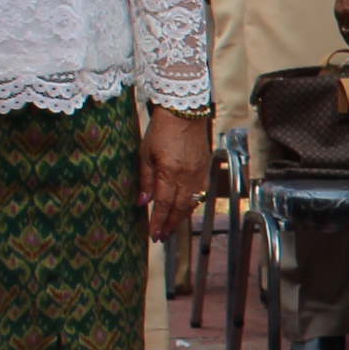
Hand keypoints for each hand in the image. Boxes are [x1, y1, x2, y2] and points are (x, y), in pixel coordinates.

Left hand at [138, 108, 208, 243]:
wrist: (184, 112)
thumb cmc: (161, 130)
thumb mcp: (145, 154)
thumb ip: (145, 179)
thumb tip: (143, 201)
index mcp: (170, 172)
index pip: (164, 204)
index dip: (159, 221)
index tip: (154, 234)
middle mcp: (187, 176)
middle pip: (180, 208)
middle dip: (171, 224)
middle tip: (162, 236)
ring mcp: (199, 173)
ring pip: (192, 202)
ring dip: (181, 216)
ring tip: (172, 226)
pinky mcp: (205, 168)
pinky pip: (200, 191)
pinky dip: (192, 202)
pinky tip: (185, 207)